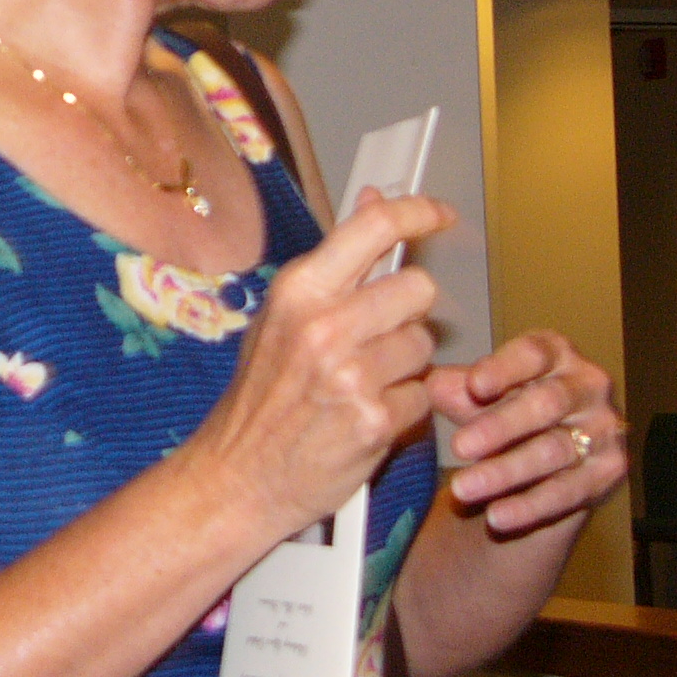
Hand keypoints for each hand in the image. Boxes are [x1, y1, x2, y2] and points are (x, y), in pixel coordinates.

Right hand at [193, 191, 455, 538]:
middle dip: (407, 313)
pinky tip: (366, 415)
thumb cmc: (260, 399)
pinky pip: (422, 396)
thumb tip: (376, 201)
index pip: (373, 229)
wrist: (237, 476)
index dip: (417, 213)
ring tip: (362, 382)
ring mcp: (350, 375)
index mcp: (298, 292)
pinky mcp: (375, 420)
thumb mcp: (285, 318)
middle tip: (376, 337)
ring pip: (424, 346)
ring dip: (405, 365)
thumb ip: (338, 264)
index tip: (438, 214)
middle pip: (417, 289)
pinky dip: (403, 407)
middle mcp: (323, 327)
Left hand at [428, 331, 627, 534]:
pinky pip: (568, 492)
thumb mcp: (479, 392)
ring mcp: (605, 427)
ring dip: (505, 472)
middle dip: (499, 426)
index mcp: (555, 351)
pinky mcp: (610, 470)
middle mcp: (588, 384)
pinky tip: (496, 516)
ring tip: (463, 488)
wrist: (542, 455)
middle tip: (457, 446)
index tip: (474, 384)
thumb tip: (430, 386)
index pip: (532, 353)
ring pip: (553, 451)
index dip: (504, 368)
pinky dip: (530, 506)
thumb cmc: (504, 406)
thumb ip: (456, 387)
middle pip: (546, 403)